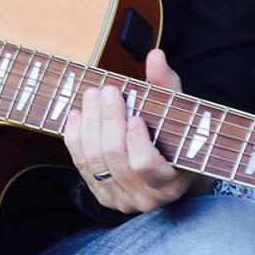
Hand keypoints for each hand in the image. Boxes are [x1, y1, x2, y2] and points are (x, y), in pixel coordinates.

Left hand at [63, 48, 193, 214]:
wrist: (169, 170)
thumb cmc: (177, 138)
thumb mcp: (179, 113)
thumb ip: (167, 85)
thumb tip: (155, 56)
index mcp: (170, 181)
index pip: (145, 165)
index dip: (136, 141)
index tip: (134, 117)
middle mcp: (145, 197)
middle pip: (114, 157)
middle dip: (107, 120)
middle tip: (106, 91)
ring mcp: (120, 199)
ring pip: (94, 161)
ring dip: (89, 123)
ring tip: (92, 96)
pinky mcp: (101, 195)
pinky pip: (80, 164)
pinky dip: (75, 136)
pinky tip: (77, 114)